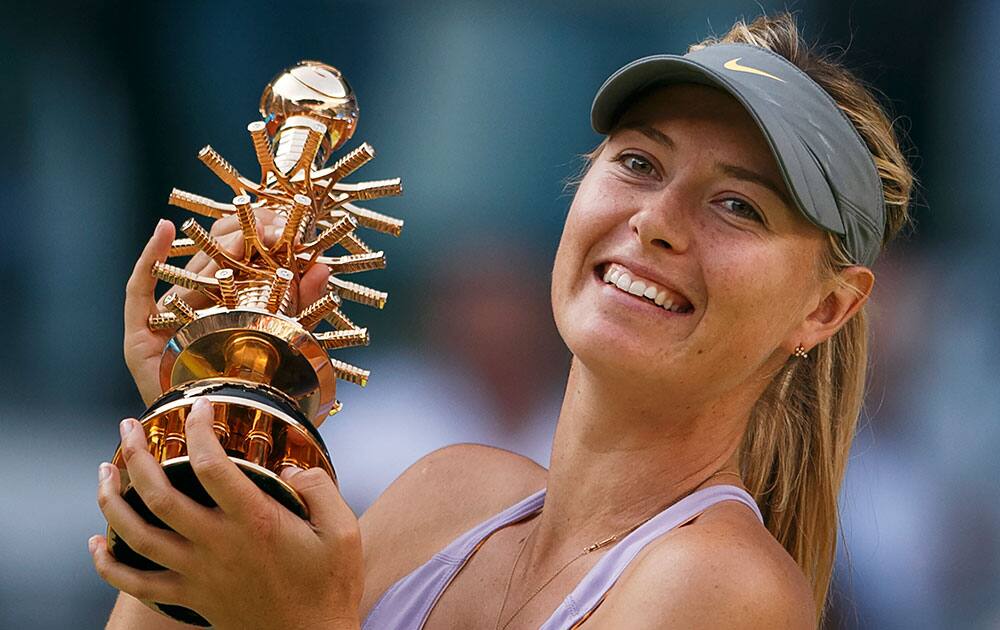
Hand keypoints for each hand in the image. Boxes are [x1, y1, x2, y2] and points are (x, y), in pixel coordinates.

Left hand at [91, 398, 362, 629]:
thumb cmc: (328, 586)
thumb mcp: (343, 531)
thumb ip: (319, 489)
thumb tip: (293, 465)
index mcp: (255, 522)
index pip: (213, 466)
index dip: (199, 429)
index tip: (199, 407)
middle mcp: (217, 545)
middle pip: (158, 494)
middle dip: (136, 455)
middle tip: (128, 428)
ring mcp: (198, 573)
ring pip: (135, 535)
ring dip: (111, 500)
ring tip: (104, 470)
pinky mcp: (190, 597)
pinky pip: (135, 583)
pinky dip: (108, 564)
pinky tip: (97, 543)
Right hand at [124, 215, 330, 405]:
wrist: (227, 442)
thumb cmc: (259, 397)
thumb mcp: (289, 342)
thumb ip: (303, 304)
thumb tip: (321, 267)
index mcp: (228, 308)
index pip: (237, 261)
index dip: (257, 236)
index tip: (281, 223)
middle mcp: (195, 311)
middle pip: (214, 259)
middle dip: (242, 238)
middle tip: (269, 228)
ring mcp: (166, 321)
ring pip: (189, 271)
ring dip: (215, 247)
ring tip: (239, 235)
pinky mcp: (141, 335)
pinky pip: (140, 290)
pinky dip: (150, 258)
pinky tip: (164, 230)